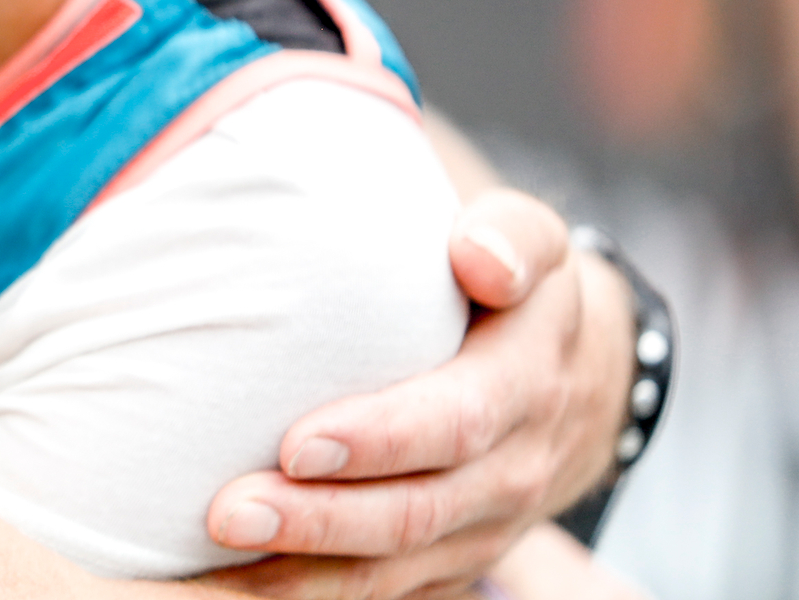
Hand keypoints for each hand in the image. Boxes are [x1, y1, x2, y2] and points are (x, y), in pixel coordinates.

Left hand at [204, 189, 634, 598]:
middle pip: (416, 509)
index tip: (297, 444)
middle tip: (228, 511)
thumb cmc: (518, 288)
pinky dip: (315, 591)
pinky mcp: (457, 556)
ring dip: (306, 568)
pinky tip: (243, 584)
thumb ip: (510, 235)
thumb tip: (479, 258)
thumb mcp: (530, 241)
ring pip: (398, 564)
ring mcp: (488, 524)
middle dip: (319, 518)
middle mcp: (514, 467)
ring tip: (223, 549)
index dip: (382, 440)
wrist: (576, 374)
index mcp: (527, 383)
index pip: (457, 422)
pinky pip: (389, 589)